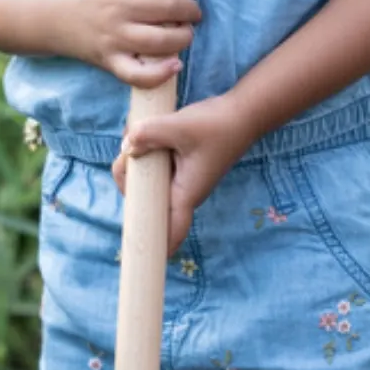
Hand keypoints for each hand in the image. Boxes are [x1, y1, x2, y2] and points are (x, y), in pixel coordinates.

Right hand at [65, 0, 200, 87]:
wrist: (51, 16)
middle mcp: (121, 7)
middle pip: (172, 7)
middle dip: (192, 11)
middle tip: (192, 15)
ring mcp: (116, 36)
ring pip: (163, 40)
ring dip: (184, 38)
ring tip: (184, 35)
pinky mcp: (110, 60)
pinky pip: (139, 74)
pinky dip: (161, 73)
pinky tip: (174, 66)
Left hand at [112, 94, 256, 254]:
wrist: (242, 113)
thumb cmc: (218, 125)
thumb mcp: (181, 126)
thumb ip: (149, 134)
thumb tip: (127, 146)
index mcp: (186, 193)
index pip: (172, 231)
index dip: (157, 246)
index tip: (142, 256)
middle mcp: (182, 192)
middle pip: (147, 203)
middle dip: (129, 183)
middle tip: (126, 158)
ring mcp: (179, 179)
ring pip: (147, 182)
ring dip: (136, 163)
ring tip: (137, 137)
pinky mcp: (178, 165)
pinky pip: (154, 166)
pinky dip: (145, 152)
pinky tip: (145, 133)